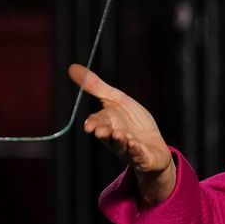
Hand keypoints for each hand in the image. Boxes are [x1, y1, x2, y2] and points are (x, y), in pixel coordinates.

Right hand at [69, 63, 176, 203]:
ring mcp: (127, 148)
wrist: (152, 144)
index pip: (97, 122)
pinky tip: (135, 144)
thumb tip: (72, 67)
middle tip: (101, 131)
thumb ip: (96, 87)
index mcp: (107, 123)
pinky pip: (137, 153)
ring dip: (120, 141)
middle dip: (104, 133)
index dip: (93, 123)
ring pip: (121, 145)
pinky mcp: (141, 156)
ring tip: (120, 135)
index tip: (89, 125)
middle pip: (106, 136)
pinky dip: (136, 150)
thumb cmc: (132, 121)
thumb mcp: (116, 99)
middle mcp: (114, 137)